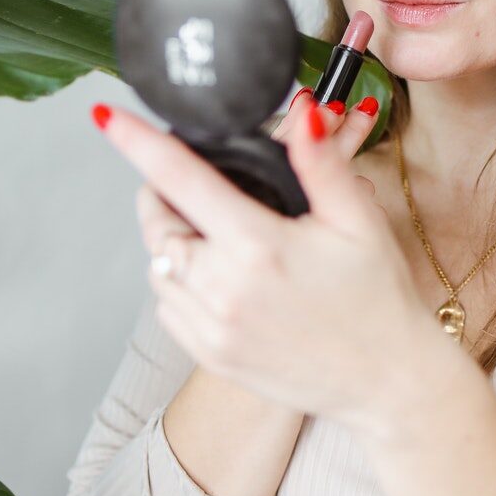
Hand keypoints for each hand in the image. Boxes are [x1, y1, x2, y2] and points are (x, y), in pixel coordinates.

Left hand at [96, 90, 439, 431]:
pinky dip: (177, 284)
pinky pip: (168, 308)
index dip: (139, 142)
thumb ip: (321, 164)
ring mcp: (213, 328)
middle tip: (182, 180)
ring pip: (158, 267)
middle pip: (157, 224)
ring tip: (207, 229)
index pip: (180, 178)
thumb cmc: (377, 298)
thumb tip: (304, 114)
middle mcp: (224, 289)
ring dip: (169, 240)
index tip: (108, 117)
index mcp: (257, 246)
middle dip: (159, 192)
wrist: (386, 380)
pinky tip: (216, 276)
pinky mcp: (211, 355)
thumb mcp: (358, 221)